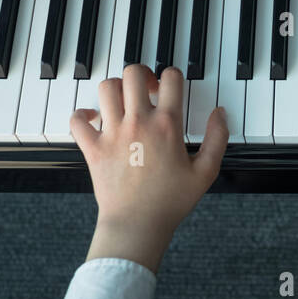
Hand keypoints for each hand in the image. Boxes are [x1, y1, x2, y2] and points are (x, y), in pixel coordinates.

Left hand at [70, 64, 227, 271]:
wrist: (137, 225)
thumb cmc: (170, 202)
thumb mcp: (206, 171)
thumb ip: (217, 138)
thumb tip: (220, 113)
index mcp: (166, 125)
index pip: (171, 78)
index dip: (173, 76)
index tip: (172, 87)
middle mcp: (138, 122)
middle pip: (134, 73)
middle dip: (142, 74)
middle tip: (146, 88)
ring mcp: (112, 133)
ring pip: (106, 88)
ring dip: (116, 88)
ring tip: (123, 101)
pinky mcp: (93, 148)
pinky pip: (77, 120)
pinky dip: (82, 115)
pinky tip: (94, 119)